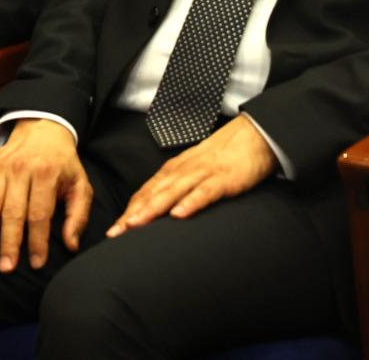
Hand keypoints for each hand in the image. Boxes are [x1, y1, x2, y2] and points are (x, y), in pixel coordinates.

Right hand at [0, 118, 90, 272]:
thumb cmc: (63, 164)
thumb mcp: (81, 185)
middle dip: (9, 241)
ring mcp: (1, 167)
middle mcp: (21, 170)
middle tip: (6, 267)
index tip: (36, 263)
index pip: (40, 214)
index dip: (37, 241)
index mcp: (46, 174)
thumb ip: (78, 216)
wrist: (44, 129)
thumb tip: (71, 245)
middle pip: (13, 211)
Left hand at [107, 116, 276, 234]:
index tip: (114, 231)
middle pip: (153, 194)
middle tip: (115, 232)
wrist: (253, 136)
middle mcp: (182, 171)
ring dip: (152, 208)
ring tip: (136, 224)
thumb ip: (178, 189)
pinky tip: (179, 215)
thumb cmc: (223, 158)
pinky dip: (191, 202)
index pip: (146, 193)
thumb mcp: (195, 173)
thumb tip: (161, 213)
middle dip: (133, 213)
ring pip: (173, 192)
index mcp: (174, 171)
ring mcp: (202, 174)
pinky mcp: (223, 179)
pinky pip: (204, 192)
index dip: (129, 211)